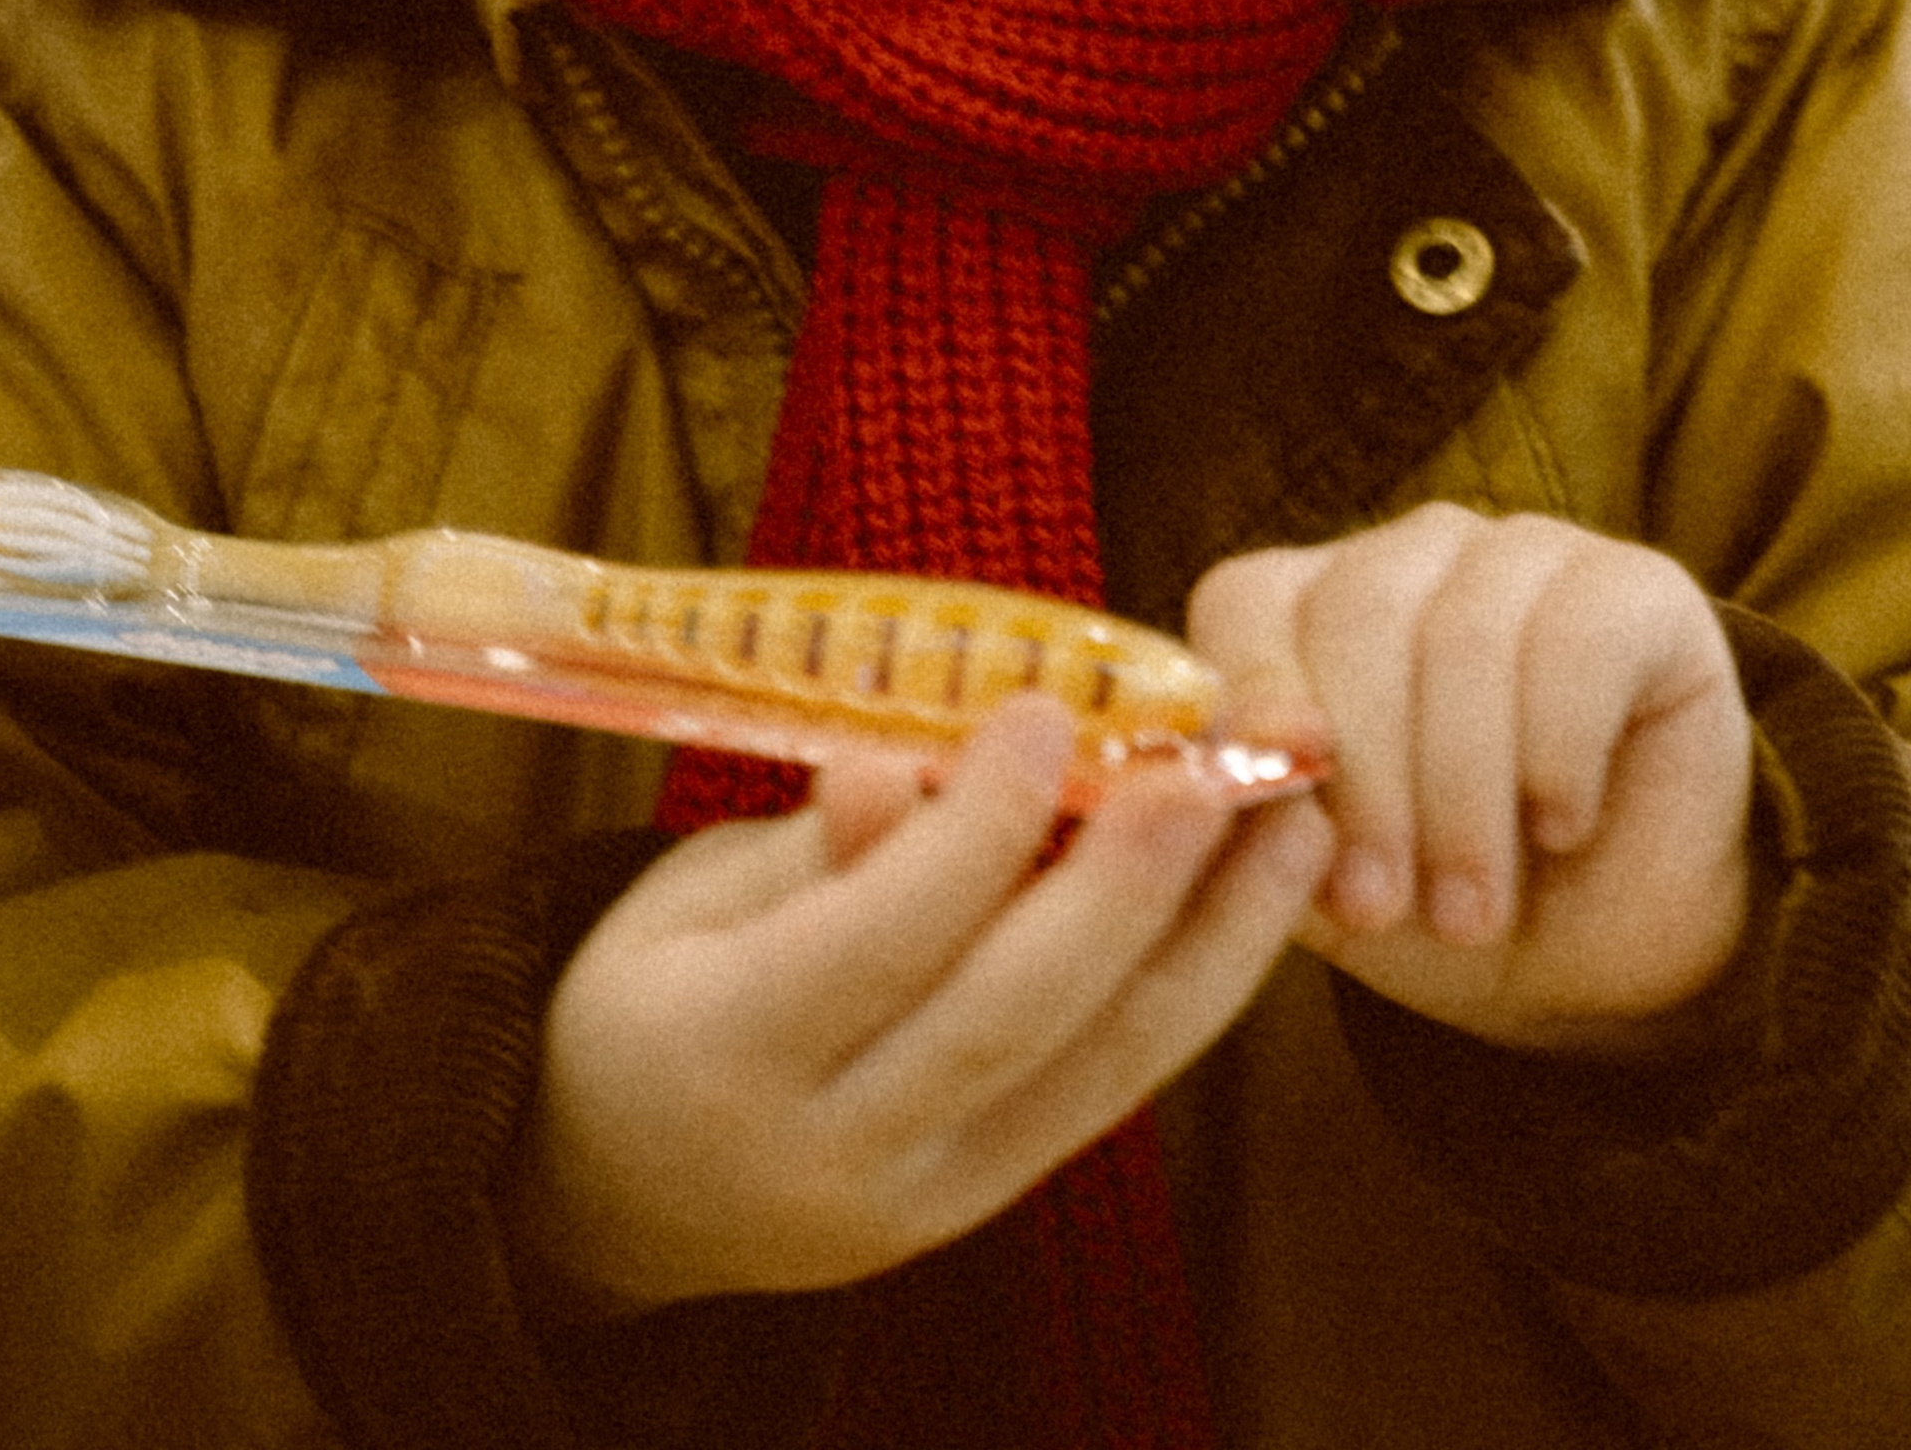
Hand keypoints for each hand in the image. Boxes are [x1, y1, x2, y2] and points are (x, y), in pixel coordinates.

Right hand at [514, 695, 1331, 1313]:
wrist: (620, 1193)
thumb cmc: (652, 995)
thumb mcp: (685, 900)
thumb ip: (810, 843)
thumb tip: (907, 768)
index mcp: (722, 1050)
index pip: (878, 939)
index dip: (975, 826)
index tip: (1047, 707)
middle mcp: (831, 1150)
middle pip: (1006, 1016)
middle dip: (1124, 885)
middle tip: (1207, 767)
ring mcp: (924, 1198)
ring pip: (1091, 1068)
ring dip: (1211, 936)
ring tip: (1290, 816)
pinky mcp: (991, 1202)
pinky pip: (1110, 1089)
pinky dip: (1196, 987)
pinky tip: (1257, 895)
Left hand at [1187, 506, 1751, 1053]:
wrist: (1603, 963)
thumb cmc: (1436, 909)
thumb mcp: (1322, 882)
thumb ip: (1255, 815)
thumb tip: (1211, 774)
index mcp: (1311, 603)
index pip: (1247, 603)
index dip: (1257, 707)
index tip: (1278, 827)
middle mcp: (1414, 556)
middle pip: (1358, 613)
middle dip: (1365, 780)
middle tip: (1379, 908)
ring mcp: (1529, 556)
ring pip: (1466, 634)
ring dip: (1461, 796)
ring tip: (1468, 910)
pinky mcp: (1640, 588)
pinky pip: (1578, 641)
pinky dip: (1559, 753)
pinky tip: (1561, 826)